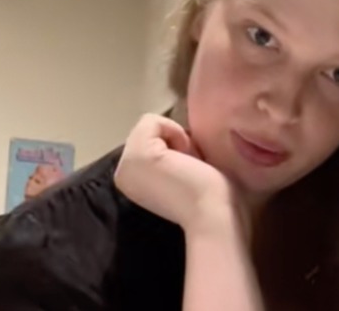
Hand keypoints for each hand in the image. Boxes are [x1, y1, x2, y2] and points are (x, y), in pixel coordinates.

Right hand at [114, 114, 241, 234]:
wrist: (216, 218)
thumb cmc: (214, 201)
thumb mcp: (185, 172)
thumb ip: (175, 157)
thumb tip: (183, 135)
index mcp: (134, 183)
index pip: (154, 144)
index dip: (179, 150)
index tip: (192, 173)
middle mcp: (123, 174)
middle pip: (152, 132)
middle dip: (177, 143)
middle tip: (192, 170)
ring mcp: (125, 165)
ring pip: (151, 126)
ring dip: (178, 140)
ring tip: (189, 167)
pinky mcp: (136, 154)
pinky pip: (151, 120)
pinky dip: (174, 131)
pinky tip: (185, 159)